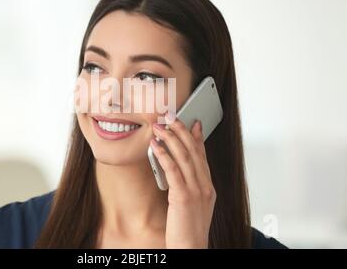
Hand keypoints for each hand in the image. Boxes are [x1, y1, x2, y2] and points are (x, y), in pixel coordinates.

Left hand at [150, 113, 215, 248]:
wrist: (191, 248)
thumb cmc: (188, 229)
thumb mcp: (193, 204)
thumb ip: (189, 185)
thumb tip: (178, 171)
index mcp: (208, 187)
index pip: (203, 156)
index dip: (197, 137)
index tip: (192, 122)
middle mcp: (205, 186)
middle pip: (194, 151)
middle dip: (182, 131)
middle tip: (171, 116)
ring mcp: (196, 191)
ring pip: (184, 157)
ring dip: (171, 138)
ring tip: (160, 126)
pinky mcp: (184, 197)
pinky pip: (173, 171)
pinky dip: (164, 155)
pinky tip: (156, 146)